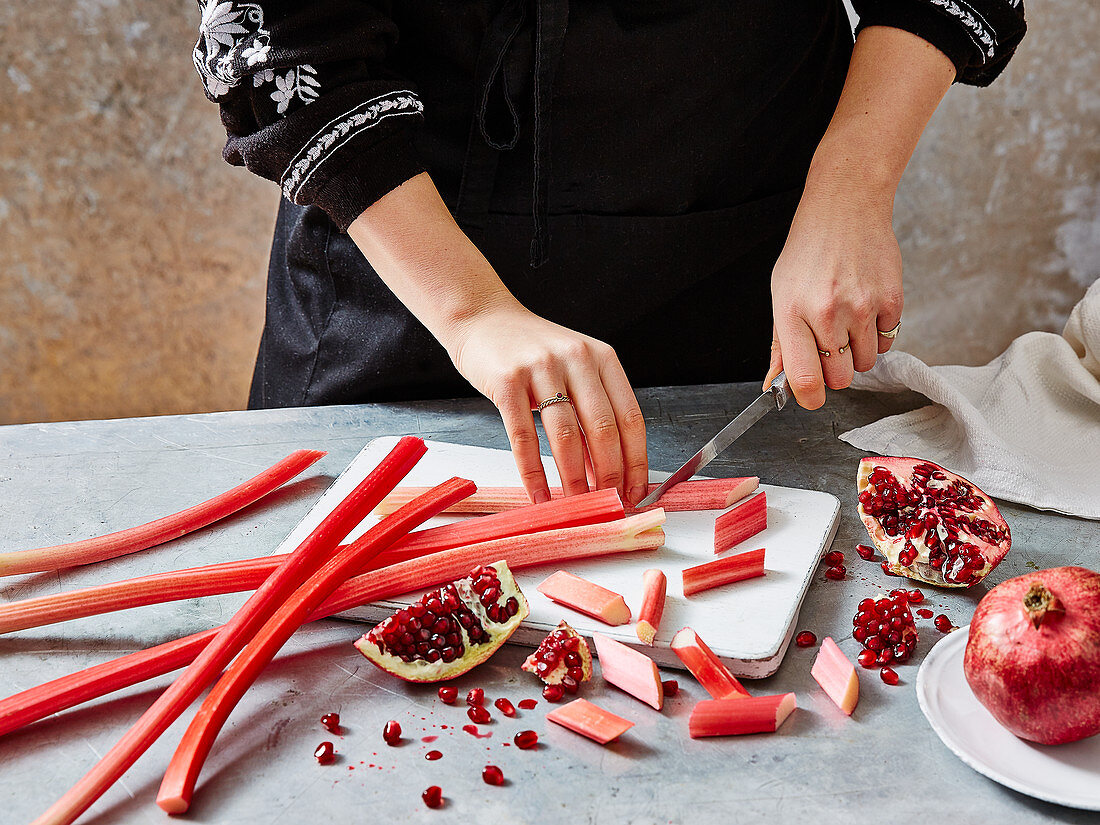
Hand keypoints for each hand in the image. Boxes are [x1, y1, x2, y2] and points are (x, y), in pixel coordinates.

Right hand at [445, 302, 648, 506]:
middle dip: (609, 476)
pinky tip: (538, 494)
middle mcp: (576, 359)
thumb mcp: (573, 369)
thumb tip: (607, 470)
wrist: (483, 318)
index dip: (635, 461)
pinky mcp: (506, 381)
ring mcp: (541, 368)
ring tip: (577, 505)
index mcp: (602, 358)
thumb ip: (592, 410)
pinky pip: (523, 437)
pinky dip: (533, 472)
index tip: (635, 492)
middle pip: (603, 429)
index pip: (630, 418)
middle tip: (609, 505)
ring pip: (565, 436)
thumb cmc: (532, 351)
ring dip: (573, 479)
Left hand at [760, 24, 955, 406]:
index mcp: (792, 313)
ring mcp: (862, 307)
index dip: (808, 398)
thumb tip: (777, 385)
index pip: (804, 378)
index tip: (810, 397)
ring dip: (856, 353)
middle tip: (828, 346)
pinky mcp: (892, 301)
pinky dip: (877, 335)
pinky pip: (887, 343)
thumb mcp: (781, 295)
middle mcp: (827, 313)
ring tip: (846, 321)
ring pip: (865, 364)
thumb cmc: (808, 252)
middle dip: (834, 372)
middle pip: (839, 378)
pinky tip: (865, 308)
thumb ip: (780, 344)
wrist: (845, 207)